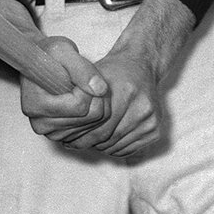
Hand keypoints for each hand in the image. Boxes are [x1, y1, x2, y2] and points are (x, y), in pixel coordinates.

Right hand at [20, 35, 108, 139]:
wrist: (42, 63)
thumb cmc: (49, 54)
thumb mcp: (63, 50)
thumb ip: (81, 68)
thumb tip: (100, 90)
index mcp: (34, 105)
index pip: (78, 106)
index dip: (87, 86)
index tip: (80, 72)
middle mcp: (40, 124)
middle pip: (89, 117)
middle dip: (95, 94)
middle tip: (86, 78)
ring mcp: (52, 133)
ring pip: (95, 124)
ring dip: (98, 102)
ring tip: (84, 86)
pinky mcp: (64, 137)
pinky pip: (94, 130)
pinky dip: (97, 113)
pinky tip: (85, 98)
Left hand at [52, 0, 194, 158]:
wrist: (142, 64)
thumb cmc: (113, 69)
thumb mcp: (91, 76)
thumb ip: (78, 99)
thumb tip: (58, 130)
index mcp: (125, 93)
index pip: (98, 126)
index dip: (80, 135)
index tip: (66, 139)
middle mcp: (142, 108)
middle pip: (107, 138)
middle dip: (87, 142)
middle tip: (72, 143)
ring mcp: (151, 120)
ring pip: (117, 146)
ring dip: (100, 146)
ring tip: (85, 141)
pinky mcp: (155, 130)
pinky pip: (128, 149)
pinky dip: (113, 147)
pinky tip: (103, 140)